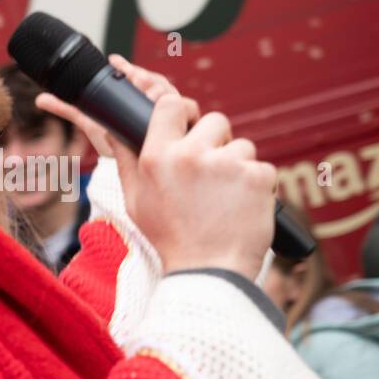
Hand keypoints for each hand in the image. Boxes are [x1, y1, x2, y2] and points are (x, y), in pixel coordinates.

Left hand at [35, 54, 198, 157]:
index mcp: (137, 98)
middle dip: (145, 78)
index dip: (128, 69)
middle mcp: (156, 105)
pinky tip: (181, 110)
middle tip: (133, 76)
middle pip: (156, 83)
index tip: (114, 62)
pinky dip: (185, 111)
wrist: (133, 173)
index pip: (137, 76)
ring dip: (162, 92)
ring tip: (148, 92)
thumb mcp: (92, 124)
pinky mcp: (182, 131)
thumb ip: (70, 109)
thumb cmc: (115, 144)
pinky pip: (189, 115)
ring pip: (173, 96)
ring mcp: (172, 117)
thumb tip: (40, 98)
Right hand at [108, 98, 276, 279]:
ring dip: (238, 167)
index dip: (183, 112)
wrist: (208, 274)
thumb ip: (127, 160)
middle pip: (215, 120)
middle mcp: (191, 155)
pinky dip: (257, 186)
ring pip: (242, 146)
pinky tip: (242, 208)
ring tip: (225, 200)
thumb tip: (116, 129)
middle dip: (217, 142)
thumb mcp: (135, 201)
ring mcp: (227, 164)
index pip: (171, 104)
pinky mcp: (257, 177)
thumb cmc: (170, 239)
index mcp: (157, 157)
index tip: (189, 124)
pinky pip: (262, 168)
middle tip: (211, 175)